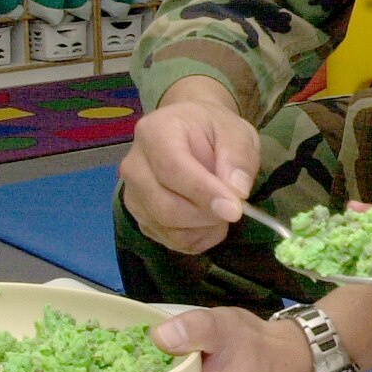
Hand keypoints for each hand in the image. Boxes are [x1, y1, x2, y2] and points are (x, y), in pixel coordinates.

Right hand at [118, 76, 260, 253]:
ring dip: (204, 227)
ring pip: (168, 229)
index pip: (172, 169)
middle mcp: (134, 166)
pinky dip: (198, 237)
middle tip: (235, 207)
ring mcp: (133, 195)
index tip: (234, 208)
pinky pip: (171, 241)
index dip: (204, 192)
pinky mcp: (141, 218)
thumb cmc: (212, 130)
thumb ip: (238, 157)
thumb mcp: (236, 132)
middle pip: (166, 207)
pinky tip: (210, 219)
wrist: (191, 133)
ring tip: (222, 207)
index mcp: (155, 133)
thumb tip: (237, 191)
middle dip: (207, 215)